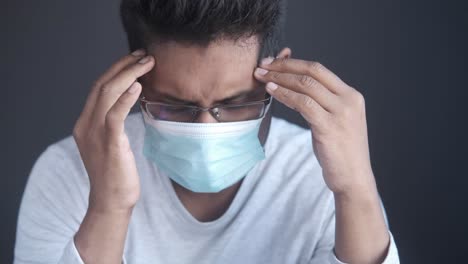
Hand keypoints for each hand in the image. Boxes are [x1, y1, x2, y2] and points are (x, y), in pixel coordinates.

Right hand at [73, 50, 154, 211]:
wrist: (111, 201)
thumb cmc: (116, 173)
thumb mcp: (111, 142)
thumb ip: (114, 122)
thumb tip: (132, 100)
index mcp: (85, 123)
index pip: (99, 87)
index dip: (117, 69)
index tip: (135, 59)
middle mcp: (86, 124)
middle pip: (102, 85)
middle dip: (124, 66)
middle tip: (144, 55)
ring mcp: (95, 134)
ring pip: (108, 94)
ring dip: (129, 75)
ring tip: (147, 63)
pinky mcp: (109, 144)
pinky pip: (115, 115)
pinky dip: (126, 98)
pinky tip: (138, 87)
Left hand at [254, 57, 374, 194]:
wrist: (354, 178)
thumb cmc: (340, 151)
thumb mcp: (335, 121)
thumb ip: (322, 103)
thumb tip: (295, 86)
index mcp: (351, 95)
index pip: (319, 69)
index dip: (293, 63)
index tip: (273, 62)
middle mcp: (349, 100)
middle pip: (312, 72)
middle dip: (284, 66)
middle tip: (262, 66)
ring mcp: (341, 113)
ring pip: (306, 85)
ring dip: (280, 79)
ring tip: (261, 77)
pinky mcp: (329, 127)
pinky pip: (303, 104)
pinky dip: (284, 95)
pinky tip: (272, 91)